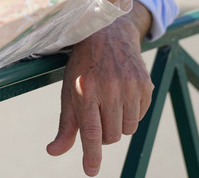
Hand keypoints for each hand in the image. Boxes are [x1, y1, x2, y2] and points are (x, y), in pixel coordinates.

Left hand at [46, 4, 152, 175]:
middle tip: (96, 114)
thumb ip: (65, 125)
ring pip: (127, 129)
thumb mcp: (68, 92)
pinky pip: (140, 116)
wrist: (107, 34)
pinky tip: (122, 95)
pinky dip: (131, 114)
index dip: (91, 155)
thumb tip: (53, 151)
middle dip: (102, 133)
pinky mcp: (145, 84)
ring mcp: (130, 85)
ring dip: (118, 125)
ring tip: (108, 104)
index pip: (91, 131)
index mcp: (85, 90)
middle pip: (111, 135)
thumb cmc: (83, 68)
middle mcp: (109, 87)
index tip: (90, 171)